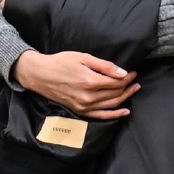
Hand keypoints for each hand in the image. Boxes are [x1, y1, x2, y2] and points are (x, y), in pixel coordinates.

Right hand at [13, 49, 139, 119]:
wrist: (39, 75)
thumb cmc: (60, 63)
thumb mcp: (83, 58)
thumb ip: (104, 66)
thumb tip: (123, 73)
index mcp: (90, 82)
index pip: (116, 82)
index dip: (127, 78)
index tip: (132, 72)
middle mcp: (88, 97)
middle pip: (116, 93)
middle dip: (127, 86)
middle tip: (134, 80)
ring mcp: (83, 106)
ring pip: (112, 104)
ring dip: (125, 98)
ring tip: (133, 90)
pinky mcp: (79, 111)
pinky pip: (101, 116)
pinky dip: (115, 114)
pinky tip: (125, 111)